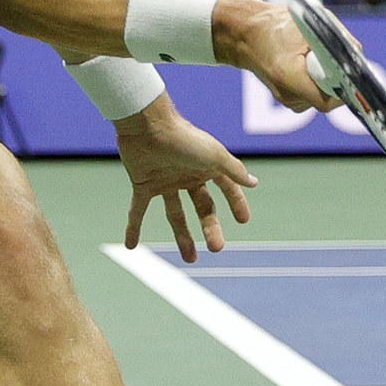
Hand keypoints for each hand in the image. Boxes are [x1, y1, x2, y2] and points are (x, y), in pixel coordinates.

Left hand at [114, 97, 255, 262]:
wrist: (147, 126)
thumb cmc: (183, 138)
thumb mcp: (214, 156)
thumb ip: (234, 171)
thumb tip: (254, 183)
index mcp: (206, 167)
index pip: (226, 190)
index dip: (236, 204)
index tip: (243, 221)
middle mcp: (187, 176)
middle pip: (202, 208)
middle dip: (210, 228)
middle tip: (216, 249)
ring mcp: (165, 181)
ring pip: (175, 214)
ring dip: (182, 236)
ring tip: (190, 259)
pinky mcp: (143, 184)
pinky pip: (139, 210)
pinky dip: (134, 228)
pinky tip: (131, 246)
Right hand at [215, 0, 340, 116]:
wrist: (246, 34)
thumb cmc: (276, 25)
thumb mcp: (309, 22)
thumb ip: (336, 37)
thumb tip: (358, 54)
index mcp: (287, 74)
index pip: (325, 101)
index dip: (343, 91)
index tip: (351, 77)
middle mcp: (285, 93)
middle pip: (325, 99)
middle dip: (335, 81)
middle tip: (334, 61)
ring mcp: (285, 99)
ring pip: (320, 97)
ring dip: (325, 80)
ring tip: (313, 58)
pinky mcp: (287, 98)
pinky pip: (312, 95)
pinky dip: (316, 81)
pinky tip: (306, 64)